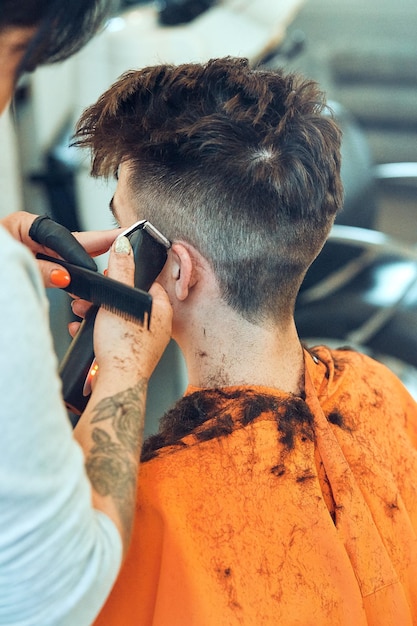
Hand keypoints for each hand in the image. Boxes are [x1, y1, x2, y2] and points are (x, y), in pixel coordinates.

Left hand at [1, 211, 119, 286]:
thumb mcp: (10, 263)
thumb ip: (38, 270)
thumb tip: (64, 276)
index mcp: (24, 225)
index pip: (62, 236)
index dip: (79, 253)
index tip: (92, 269)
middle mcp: (33, 235)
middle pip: (74, 240)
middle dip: (102, 241)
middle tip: (126, 239)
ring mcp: (37, 248)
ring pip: (71, 254)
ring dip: (92, 260)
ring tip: (116, 259)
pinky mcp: (38, 263)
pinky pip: (63, 266)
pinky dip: (77, 273)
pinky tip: (90, 278)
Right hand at [89, 236, 171, 391]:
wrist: (117, 383)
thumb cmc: (125, 345)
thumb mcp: (120, 298)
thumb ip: (121, 270)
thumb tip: (124, 245)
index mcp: (162, 311)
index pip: (150, 283)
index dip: (129, 277)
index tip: (113, 276)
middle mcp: (157, 328)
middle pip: (131, 301)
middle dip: (107, 298)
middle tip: (93, 298)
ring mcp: (144, 344)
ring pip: (119, 319)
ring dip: (98, 314)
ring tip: (83, 313)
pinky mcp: (129, 356)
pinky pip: (113, 336)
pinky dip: (98, 332)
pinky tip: (85, 330)